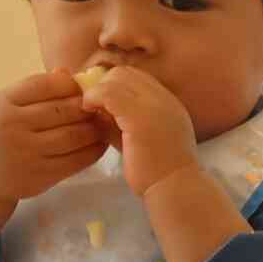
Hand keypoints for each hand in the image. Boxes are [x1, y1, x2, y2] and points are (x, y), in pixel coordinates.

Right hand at [0, 70, 109, 205]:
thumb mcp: (2, 104)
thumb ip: (32, 89)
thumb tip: (68, 73)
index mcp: (3, 104)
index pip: (45, 85)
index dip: (69, 84)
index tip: (82, 87)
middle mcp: (13, 127)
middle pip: (63, 110)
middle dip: (87, 106)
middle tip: (101, 105)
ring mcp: (27, 153)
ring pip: (74, 135)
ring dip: (95, 128)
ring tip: (103, 122)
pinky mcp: (41, 176)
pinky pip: (76, 160)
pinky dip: (94, 150)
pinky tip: (99, 143)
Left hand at [79, 64, 200, 195]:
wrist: (174, 188)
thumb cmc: (157, 173)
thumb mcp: (139, 140)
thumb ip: (122, 122)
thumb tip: (97, 110)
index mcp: (168, 104)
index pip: (136, 79)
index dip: (115, 86)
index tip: (102, 103)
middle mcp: (163, 98)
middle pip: (125, 73)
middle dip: (104, 84)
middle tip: (92, 104)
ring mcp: (153, 103)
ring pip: (116, 77)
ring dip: (98, 90)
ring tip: (89, 109)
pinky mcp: (138, 114)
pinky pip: (108, 92)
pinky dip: (94, 97)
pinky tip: (89, 111)